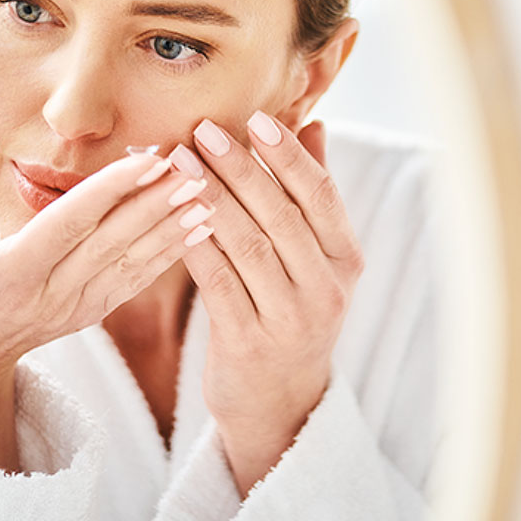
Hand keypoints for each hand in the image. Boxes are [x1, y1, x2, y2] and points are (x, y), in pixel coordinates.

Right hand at [0, 152, 212, 468]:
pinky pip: (137, 279)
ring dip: (173, 226)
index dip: (110, 192)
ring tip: (210, 194)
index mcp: (17, 274)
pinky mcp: (94, 309)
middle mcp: (56, 291)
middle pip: (114, 240)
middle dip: (157, 204)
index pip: (71, 225)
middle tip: (195, 169)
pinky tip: (198, 228)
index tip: (147, 161)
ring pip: (134, 259)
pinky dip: (169, 252)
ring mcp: (80, 304)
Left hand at [170, 112, 364, 494]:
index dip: (290, 156)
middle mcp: (325, 289)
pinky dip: (197, 245)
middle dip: (242, 167)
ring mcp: (290, 320)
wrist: (281, 402)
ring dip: (212, 197)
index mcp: (345, 260)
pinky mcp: (248, 344)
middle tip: (205, 128)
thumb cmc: (292, 311)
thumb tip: (313, 124)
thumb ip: (312, 195)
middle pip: (281, 215)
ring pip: (248, 245)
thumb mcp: (316, 259)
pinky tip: (174, 213)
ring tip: (181, 160)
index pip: (322, 197)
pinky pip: (218, 284)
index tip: (258, 118)